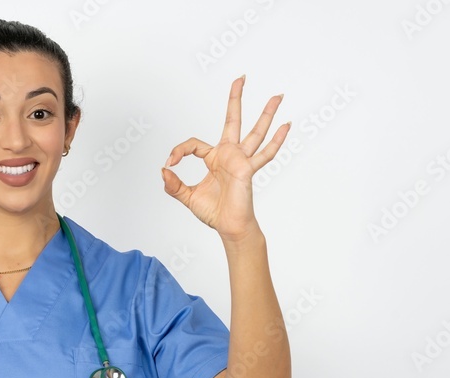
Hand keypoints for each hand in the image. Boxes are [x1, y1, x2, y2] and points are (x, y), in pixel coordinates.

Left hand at [160, 75, 289, 242]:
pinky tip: (287, 126)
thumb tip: (163, 170)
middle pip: (234, 120)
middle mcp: (229, 155)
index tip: (169, 163)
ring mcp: (241, 160)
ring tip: (277, 96)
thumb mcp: (187, 196)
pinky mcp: (248, 170)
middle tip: (241, 78)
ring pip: (256, 132)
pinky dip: (277, 140)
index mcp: (214, 159)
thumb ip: (173, 184)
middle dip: (236, 99)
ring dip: (266, 114)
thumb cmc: (213, 211)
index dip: (179, 151)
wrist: (229, 227)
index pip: (194, 144)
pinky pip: (265, 154)